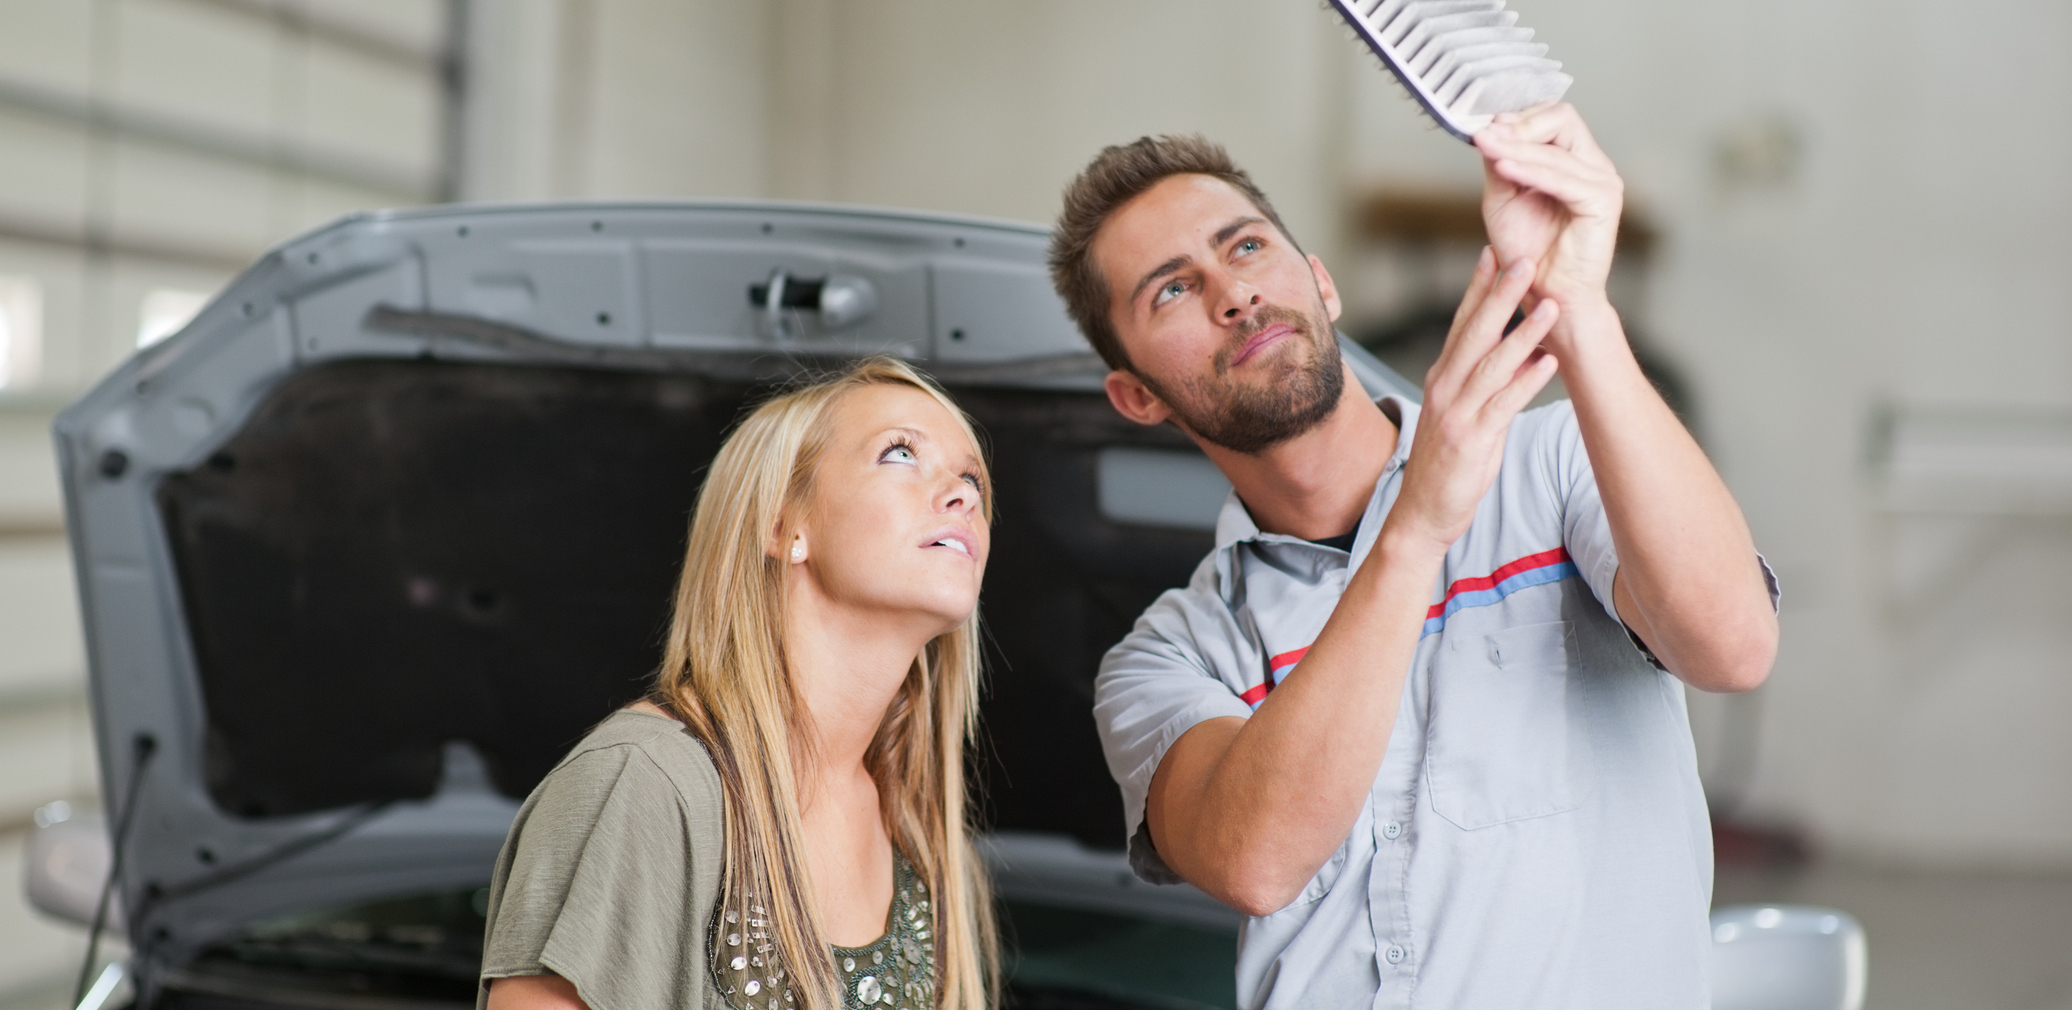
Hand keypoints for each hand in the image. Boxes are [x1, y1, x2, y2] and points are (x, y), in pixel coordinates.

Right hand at [1387, 249, 1561, 554]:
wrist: (1422, 513)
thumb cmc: (1446, 464)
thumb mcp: (1461, 414)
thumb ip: (1486, 382)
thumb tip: (1521, 351)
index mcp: (1442, 378)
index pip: (1460, 323)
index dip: (1478, 287)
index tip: (1494, 253)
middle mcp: (1445, 389)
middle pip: (1475, 333)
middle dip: (1500, 294)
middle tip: (1523, 260)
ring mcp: (1456, 413)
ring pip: (1492, 364)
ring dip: (1524, 332)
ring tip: (1550, 306)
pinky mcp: (1471, 440)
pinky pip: (1502, 405)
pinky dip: (1525, 382)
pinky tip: (1548, 363)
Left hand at [1474, 103, 1623, 325]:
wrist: (1545, 295)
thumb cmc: (1527, 251)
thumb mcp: (1503, 198)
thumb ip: (1501, 163)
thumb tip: (1491, 129)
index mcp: (1574, 161)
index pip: (1552, 116)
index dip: (1518, 117)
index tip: (1483, 126)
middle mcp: (1593, 165)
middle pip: (1562, 118)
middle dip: (1519, 125)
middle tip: (1484, 134)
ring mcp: (1603, 181)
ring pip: (1557, 148)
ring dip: (1515, 146)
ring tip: (1485, 146)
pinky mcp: (1603, 202)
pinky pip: (1563, 178)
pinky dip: (1530, 170)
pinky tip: (1503, 167)